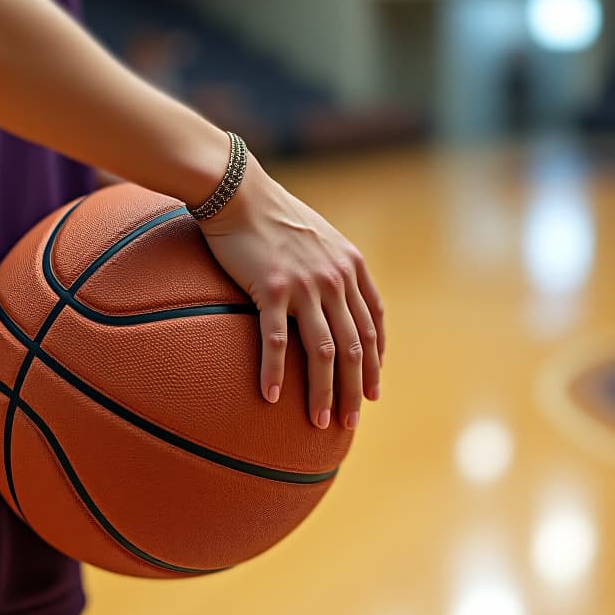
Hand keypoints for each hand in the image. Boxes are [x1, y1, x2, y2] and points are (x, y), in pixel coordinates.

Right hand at [198, 155, 384, 429]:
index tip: (372, 389)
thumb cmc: (272, 214)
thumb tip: (332, 295)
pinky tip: (270, 397)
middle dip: (355, 389)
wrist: (239, 192)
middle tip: (351, 421)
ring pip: (324, 351)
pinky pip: (276, 341)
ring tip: (320, 422)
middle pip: (354, 346)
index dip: (375, 360)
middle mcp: (335, 279)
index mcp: (350, 267)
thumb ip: (332, 266)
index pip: (373, 323)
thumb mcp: (318, 236)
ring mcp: (306, 285)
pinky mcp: (272, 289)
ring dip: (324, 392)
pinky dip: (275, 372)